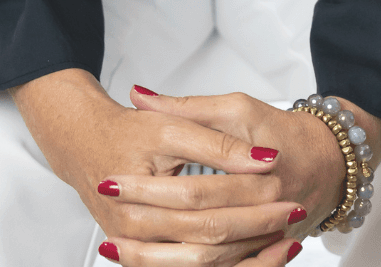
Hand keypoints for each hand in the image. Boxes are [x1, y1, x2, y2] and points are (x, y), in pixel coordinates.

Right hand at [11, 70, 304, 264]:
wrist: (85, 144)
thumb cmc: (127, 132)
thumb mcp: (170, 126)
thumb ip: (213, 140)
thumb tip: (263, 155)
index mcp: (137, 188)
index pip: (203, 198)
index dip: (245, 191)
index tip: (283, 180)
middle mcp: (136, 226)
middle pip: (207, 237)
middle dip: (255, 227)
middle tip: (294, 210)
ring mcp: (142, 247)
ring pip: (204, 262)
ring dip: (250, 254)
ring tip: (289, 237)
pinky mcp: (150, 256)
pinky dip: (234, 266)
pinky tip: (265, 256)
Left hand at [97, 87, 380, 261]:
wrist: (328, 160)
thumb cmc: (281, 128)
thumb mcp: (237, 107)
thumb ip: (187, 107)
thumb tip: (138, 95)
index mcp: (258, 178)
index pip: (194, 190)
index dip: (150, 187)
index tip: (111, 180)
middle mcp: (263, 217)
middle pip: (197, 232)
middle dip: (147, 226)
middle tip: (105, 216)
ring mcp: (263, 241)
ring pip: (206, 261)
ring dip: (159, 256)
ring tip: (115, 245)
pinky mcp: (258, 253)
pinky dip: (184, 266)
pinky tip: (151, 259)